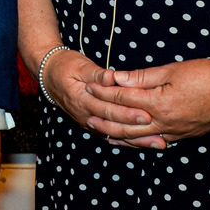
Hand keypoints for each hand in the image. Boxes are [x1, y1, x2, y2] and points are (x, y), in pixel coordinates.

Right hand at [41, 48, 167, 148]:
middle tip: (159, 130)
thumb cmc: (66, 66)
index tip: (146, 113)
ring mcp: (88, 123)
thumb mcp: (79, 65)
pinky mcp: (93, 125)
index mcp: (81, 99)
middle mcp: (85, 115)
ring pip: (115, 135)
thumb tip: (112, 77)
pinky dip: (129, 142)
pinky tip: (145, 144)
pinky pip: (112, 137)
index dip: (127, 112)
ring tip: (160, 143)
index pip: (107, 109)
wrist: (49, 75)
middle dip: (137, 129)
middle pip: (113, 125)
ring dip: (138, 141)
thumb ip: (96, 73)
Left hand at [83, 57, 209, 145]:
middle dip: (105, 119)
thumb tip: (117, 77)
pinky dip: (140, 142)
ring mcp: (175, 132)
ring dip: (119, 136)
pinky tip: (132, 141)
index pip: (122, 99)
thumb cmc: (205, 74)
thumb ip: (142, 76)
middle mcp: (164, 122)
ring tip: (102, 133)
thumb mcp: (171, 70)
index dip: (104, 93)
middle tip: (87, 116)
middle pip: (126, 123)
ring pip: (140, 138)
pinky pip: (156, 142)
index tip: (89, 87)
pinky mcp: (184, 136)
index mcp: (158, 103)